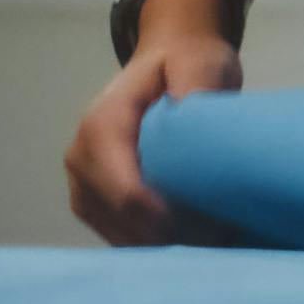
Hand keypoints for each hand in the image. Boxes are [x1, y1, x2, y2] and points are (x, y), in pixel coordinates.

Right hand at [64, 0, 240, 244]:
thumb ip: (197, 87)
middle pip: (121, 220)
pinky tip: (190, 236)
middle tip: (222, 236)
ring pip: (119, 235)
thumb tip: (192, 123)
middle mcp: (81, 159)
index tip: (214, 228)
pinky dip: (152, 242)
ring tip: (211, 236)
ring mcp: (82, 183)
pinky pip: (119, 235)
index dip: (166, 219)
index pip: (126, 192)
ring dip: (162, 242)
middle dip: (171, 234)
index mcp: (101, 126)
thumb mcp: (200, 61)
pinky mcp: (91, 201)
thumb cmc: (186, 62)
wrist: (166, 61)